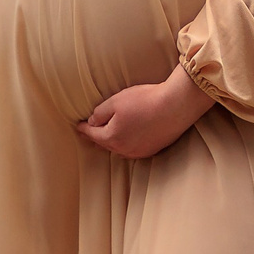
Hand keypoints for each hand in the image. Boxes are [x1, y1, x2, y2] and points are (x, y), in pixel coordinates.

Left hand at [75, 64, 215, 160]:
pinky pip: (132, 150)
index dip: (84, 129)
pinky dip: (125, 145)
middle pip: (105, 144)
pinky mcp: (152, 149)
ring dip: (110, 143)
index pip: (93, 134)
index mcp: (112, 137)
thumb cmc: (145, 101)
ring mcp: (139, 151)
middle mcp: (124, 149)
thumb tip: (92, 122)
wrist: (175, 106)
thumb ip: (100, 113)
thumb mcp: (116, 101)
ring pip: (118, 149)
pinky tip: (126, 139)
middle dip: (95, 138)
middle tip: (88, 133)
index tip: (78, 126)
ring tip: (105, 138)